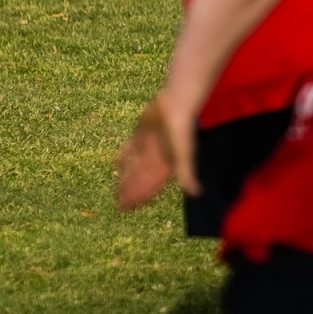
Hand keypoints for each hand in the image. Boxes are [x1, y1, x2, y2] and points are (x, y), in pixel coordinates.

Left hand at [115, 93, 197, 210]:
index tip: (127, 209)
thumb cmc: (181, 130)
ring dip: (126, 180)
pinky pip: (129, 150)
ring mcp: (148, 147)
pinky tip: (115, 164)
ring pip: (134, 168)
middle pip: (140, 180)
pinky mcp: (142, 134)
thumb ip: (187, 173)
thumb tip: (196, 193)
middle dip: (131, 193)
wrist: (176, 104)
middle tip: (119, 207)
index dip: (139, 197)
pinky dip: (123, 158)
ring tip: (116, 192)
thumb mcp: (184, 154)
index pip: (150, 186)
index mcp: (165, 166)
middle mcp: (156, 159)